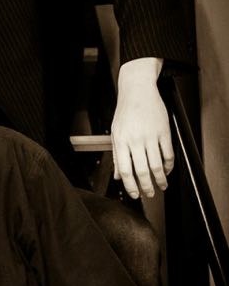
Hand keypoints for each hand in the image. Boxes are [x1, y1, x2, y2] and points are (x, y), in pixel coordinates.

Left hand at [111, 58, 172, 198]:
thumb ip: (117, 156)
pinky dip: (169, 166)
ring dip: (160, 179)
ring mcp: (150, 136)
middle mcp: (135, 140)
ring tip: (161, 186)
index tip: (135, 195)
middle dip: (147, 187)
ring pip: (157, 165)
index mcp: (121, 142)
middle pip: (142, 171)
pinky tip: (167, 170)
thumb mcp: (115, 133)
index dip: (130, 186)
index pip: (125, 171)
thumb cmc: (125, 112)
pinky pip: (168, 154)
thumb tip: (117, 176)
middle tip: (150, 194)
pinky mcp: (164, 131)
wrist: (138, 90)